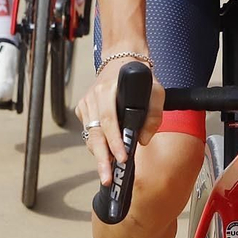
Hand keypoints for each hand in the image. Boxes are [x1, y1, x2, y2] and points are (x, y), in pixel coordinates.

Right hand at [77, 61, 166, 186]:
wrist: (121, 59)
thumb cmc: (139, 77)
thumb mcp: (155, 90)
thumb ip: (153, 115)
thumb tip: (142, 140)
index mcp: (108, 89)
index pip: (109, 120)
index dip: (114, 141)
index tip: (122, 157)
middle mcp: (93, 96)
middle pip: (95, 133)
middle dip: (102, 158)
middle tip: (107, 177)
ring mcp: (86, 102)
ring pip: (90, 135)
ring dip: (99, 155)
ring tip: (107, 172)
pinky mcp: (82, 108)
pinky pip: (89, 132)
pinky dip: (97, 144)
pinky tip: (106, 154)